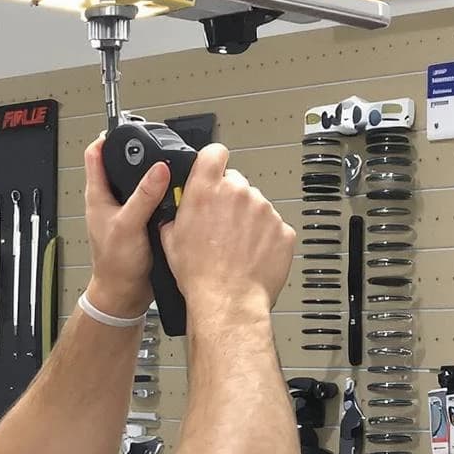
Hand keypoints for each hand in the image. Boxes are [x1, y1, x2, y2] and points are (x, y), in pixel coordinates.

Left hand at [82, 137, 170, 319]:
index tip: (125, 128)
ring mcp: (127, 210)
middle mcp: (111, 199)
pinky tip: (175, 194)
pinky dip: (163, 194)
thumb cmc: (115, 265)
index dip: (108, 137)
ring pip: (140, 182)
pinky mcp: (141, 221)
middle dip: (138, 154)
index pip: (96, 154)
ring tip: (170, 167)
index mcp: (99, 195)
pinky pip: (152, 200)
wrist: (125, 294)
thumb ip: (143, 196)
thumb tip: (158, 170)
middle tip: (156, 145)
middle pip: (122, 164)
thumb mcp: (129, 225)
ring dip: (153, 175)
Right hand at [158, 144, 293, 315]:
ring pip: (256, 205)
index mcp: (207, 191)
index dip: (212, 161)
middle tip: (221, 225)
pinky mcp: (282, 229)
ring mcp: (264, 210)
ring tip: (236, 246)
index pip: (214, 153)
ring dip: (247, 220)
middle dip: (229, 199)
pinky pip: (273, 226)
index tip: (213, 169)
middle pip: (236, 182)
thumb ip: (176, 214)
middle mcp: (238, 193)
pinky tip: (251, 255)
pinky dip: (265, 237)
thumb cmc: (200, 274)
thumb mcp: (171, 240)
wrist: (228, 300)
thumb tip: (177, 211)